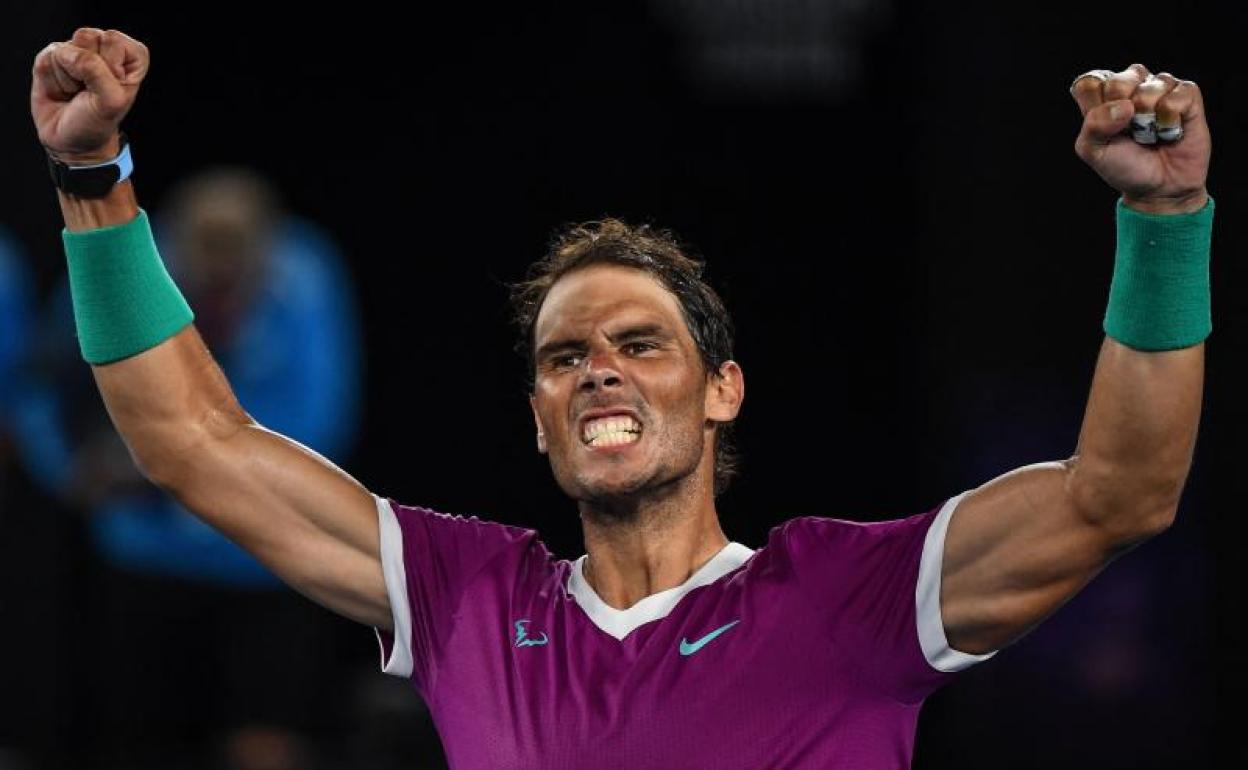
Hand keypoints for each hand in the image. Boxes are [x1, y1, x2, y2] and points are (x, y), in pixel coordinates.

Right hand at [31, 28, 148, 163]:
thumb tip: (68, 52)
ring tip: (76, 91)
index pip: (114, 39)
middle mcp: (103, 48)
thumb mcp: (110, 102)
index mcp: (129, 56)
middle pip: (87, 37)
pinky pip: (46, 59)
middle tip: (90, 91)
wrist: (70, 139)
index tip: (111, 88)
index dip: (109, 66)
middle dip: (86, 70)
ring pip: (64, 49)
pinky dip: (51, 81)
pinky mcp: (52, 57)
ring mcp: (76, 51)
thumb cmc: (98, 121)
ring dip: (67, 77)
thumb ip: (97, 72)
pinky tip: (61, 91)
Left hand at [1070, 64, 1209, 213]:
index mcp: (1103, 95)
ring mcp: (1160, 87)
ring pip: (1149, 89)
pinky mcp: (1188, 94)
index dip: (1094, 108)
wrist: (1159, 188)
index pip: (1088, 83)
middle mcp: (1131, 85)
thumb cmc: (1124, 166)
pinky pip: (1177, 96)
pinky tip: (1170, 131)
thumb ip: (1093, 126)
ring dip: (1148, 121)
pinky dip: (1171, 120)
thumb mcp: (1094, 152)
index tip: (1103, 130)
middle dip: (1121, 117)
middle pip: (1118, 82)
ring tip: (1151, 134)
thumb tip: (1124, 106)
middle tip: (1129, 133)